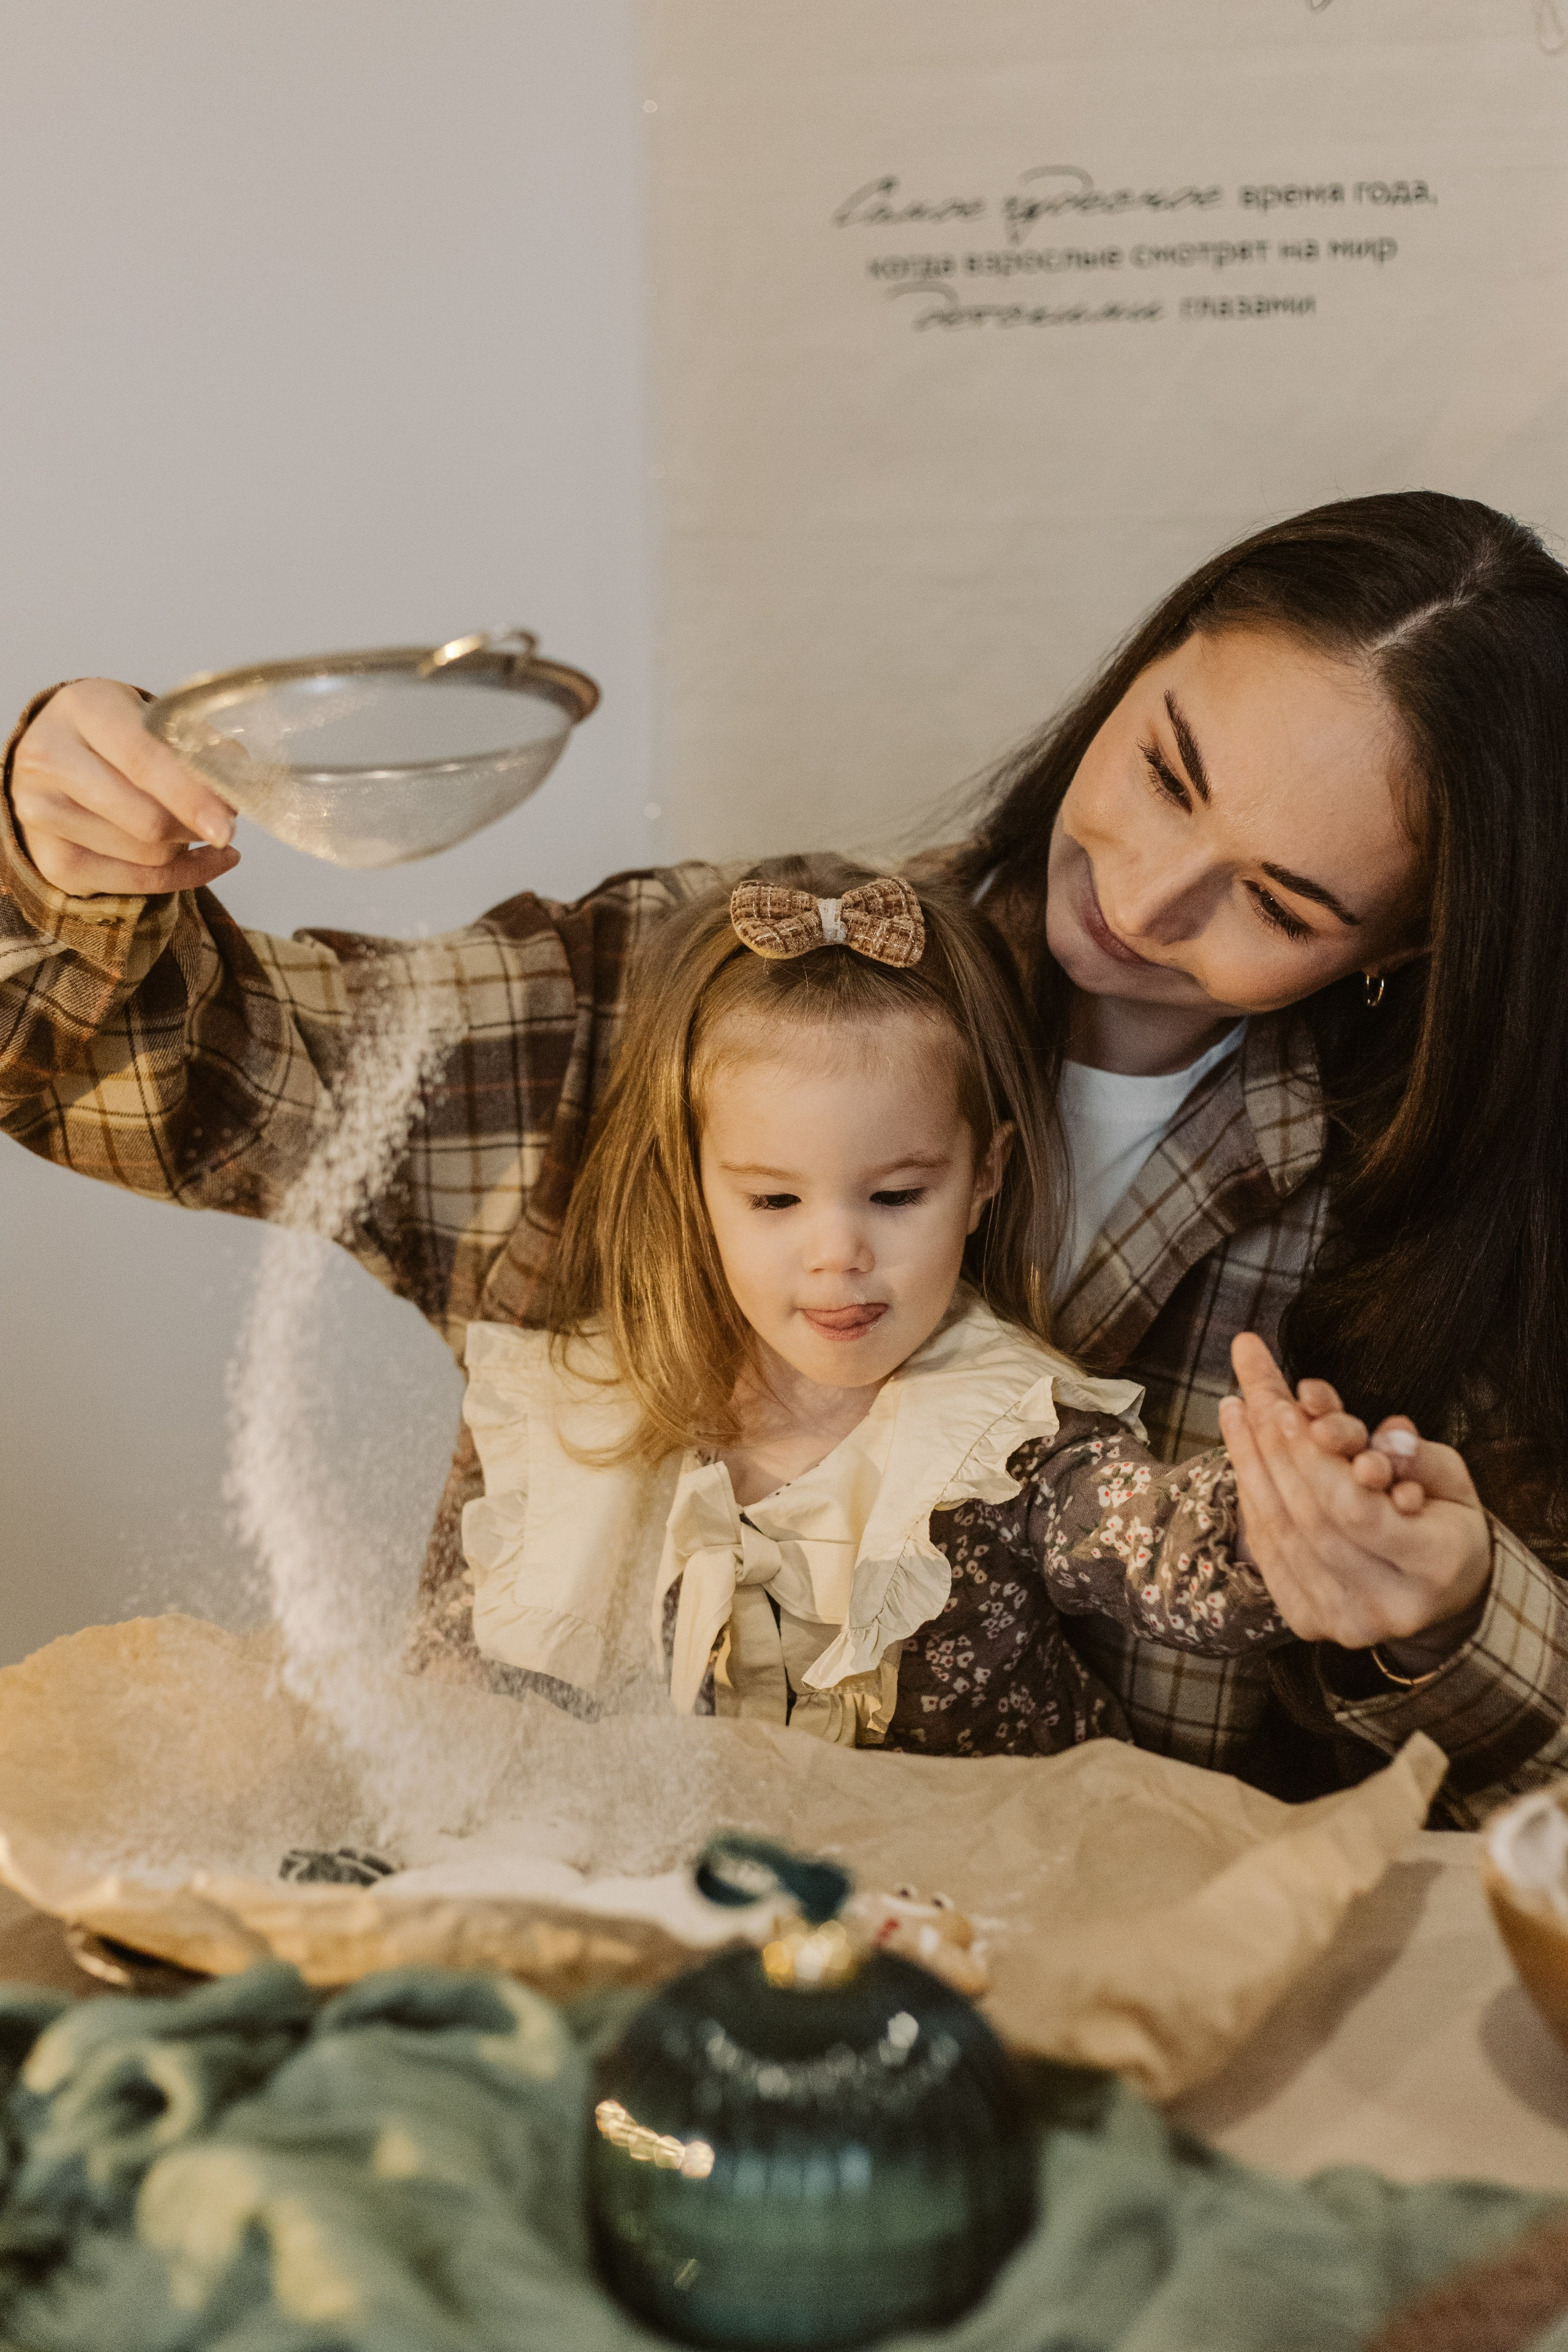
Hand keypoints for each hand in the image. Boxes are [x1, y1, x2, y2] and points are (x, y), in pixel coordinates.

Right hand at [10, 679, 239, 896]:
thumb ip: (194, 743)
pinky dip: (181, 875)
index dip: (192, 795)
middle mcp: (49, 759)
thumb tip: (235, 777)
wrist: (53, 758)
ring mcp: (41, 812)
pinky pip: (136, 882)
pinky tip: (201, 859)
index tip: (229, 820)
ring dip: (185, 846)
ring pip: (146, 855)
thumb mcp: (150, 718)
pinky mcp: (52, 859)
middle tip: (224, 821)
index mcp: (83, 708)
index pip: (144, 760)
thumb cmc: (113, 735)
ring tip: (193, 826)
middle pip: (146, 820)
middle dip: (197, 827)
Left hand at [1219, 1333, 1491, 1653]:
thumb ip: (1415, 1453)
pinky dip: (1252, 1496)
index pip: (1356, 1509)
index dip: (1315, 1458)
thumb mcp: (1453, 1479)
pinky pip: (1267, 1550)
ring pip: (1278, 1533)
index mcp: (1437, 1565)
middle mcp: (1387, 1604)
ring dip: (1250, 1464)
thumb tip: (1378, 1431)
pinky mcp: (1309, 1621)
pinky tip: (1241, 1454)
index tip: (1289, 1405)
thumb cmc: (1448, 1524)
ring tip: (1236, 1409)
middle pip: (1309, 1518)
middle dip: (1275, 1449)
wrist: (1445, 1598)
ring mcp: (1343, 1620)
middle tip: (1254, 1395)